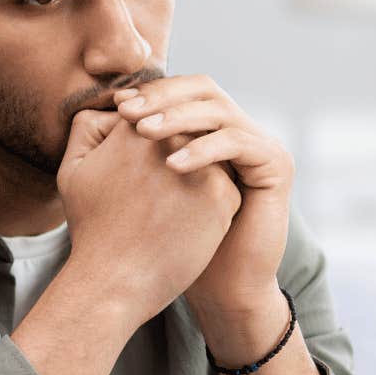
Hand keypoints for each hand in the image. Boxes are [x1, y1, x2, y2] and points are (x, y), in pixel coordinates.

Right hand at [57, 107, 241, 324]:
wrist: (116, 281)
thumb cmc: (92, 229)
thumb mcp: (73, 169)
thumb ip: (88, 126)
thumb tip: (118, 106)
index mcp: (137, 127)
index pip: (158, 117)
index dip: (150, 142)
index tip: (142, 173)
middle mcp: (174, 139)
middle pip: (186, 135)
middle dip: (177, 157)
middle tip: (159, 194)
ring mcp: (203, 166)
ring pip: (210, 159)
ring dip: (200, 176)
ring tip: (174, 207)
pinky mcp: (224, 195)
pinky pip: (225, 187)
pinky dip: (211, 203)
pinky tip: (189, 224)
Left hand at [113, 75, 294, 317]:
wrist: (220, 286)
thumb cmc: (177, 244)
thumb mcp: (147, 188)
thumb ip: (130, 150)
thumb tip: (99, 111)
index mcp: (211, 131)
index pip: (182, 91)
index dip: (150, 92)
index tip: (115, 104)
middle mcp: (238, 130)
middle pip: (203, 88)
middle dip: (163, 97)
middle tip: (128, 111)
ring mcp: (260, 144)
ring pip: (219, 110)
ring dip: (177, 118)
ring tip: (143, 133)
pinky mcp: (276, 164)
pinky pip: (237, 142)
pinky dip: (203, 149)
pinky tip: (172, 165)